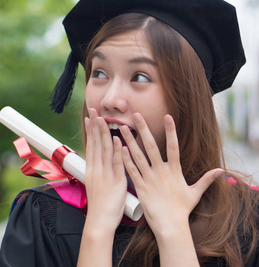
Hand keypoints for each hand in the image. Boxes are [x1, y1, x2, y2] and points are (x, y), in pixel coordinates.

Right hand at [85, 108, 126, 229]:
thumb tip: (100, 163)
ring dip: (105, 133)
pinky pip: (117, 164)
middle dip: (95, 126)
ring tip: (104, 119)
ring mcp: (106, 175)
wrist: (99, 221)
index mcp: (91, 170)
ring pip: (105, 150)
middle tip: (94, 110)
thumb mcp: (95, 185)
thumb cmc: (99, 206)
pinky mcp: (116, 182)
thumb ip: (99, 172)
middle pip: (96, 144)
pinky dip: (118, 152)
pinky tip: (119, 140)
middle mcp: (97, 170)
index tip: (90, 118)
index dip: (91, 131)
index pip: (91, 146)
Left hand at [120, 113, 222, 235]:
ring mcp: (149, 179)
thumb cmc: (182, 209)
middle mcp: (161, 172)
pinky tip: (119, 149)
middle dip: (144, 129)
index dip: (171, 131)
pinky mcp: (139, 187)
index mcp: (174, 170)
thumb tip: (220, 171)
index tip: (167, 116)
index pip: (173, 146)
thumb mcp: (195, 192)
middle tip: (136, 115)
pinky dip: (125, 160)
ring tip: (122, 128)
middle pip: (151, 146)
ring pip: (137, 156)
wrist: (170, 226)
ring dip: (130, 141)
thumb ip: (206, 180)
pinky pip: (131, 171)